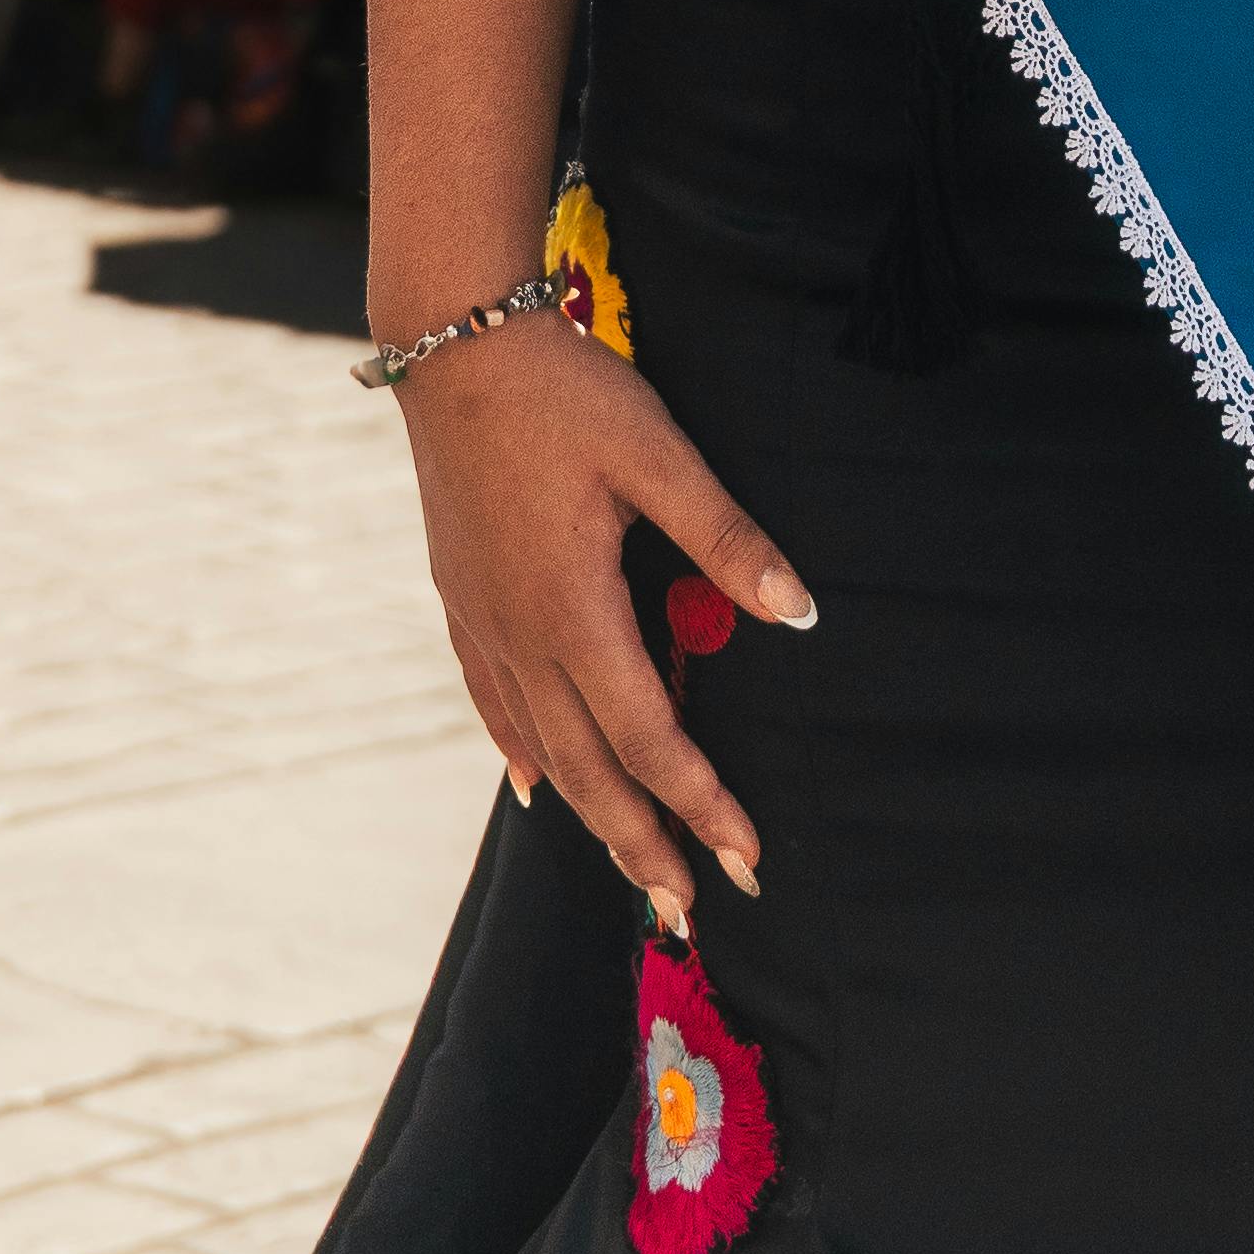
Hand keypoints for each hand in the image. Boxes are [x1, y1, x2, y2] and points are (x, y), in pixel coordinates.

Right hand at [392, 310, 815, 930]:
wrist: (454, 344)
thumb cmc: (566, 392)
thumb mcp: (659, 452)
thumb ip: (728, 538)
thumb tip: (800, 612)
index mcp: (576, 613)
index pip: (652, 739)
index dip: (702, 804)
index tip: (746, 857)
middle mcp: (523, 637)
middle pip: (592, 771)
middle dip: (644, 845)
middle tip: (690, 910)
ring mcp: (484, 623)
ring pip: (542, 750)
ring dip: (592, 816)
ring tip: (632, 867)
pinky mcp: (461, 599)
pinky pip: (494, 703)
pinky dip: (524, 755)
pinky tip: (537, 786)